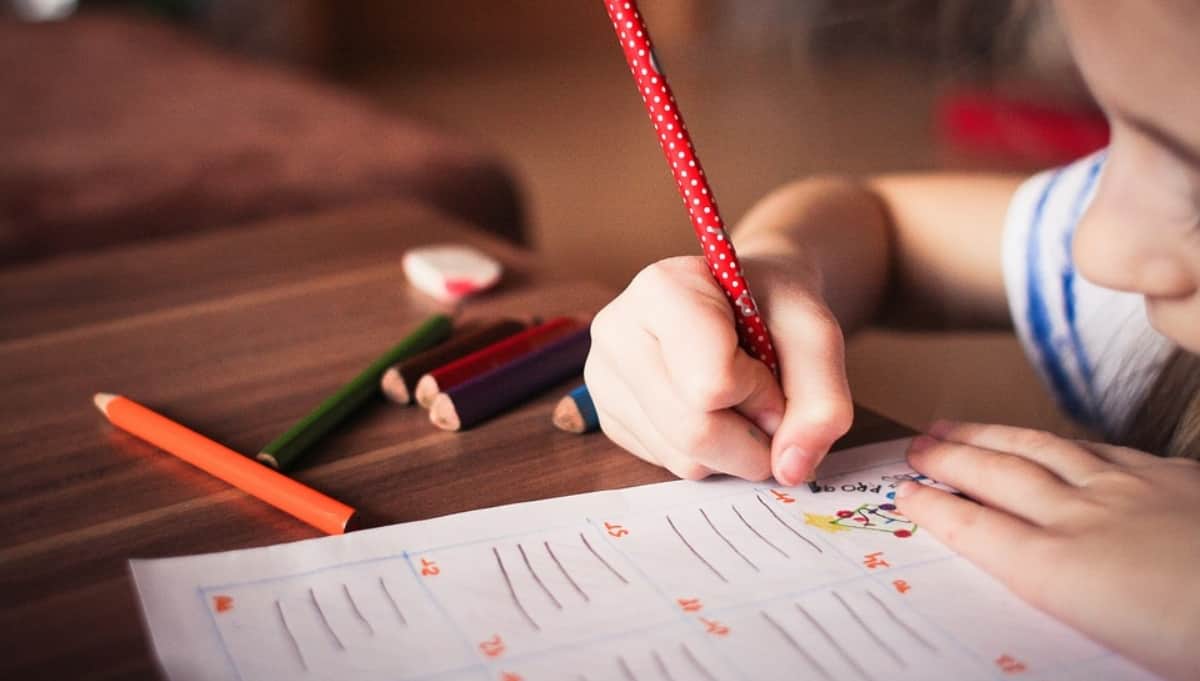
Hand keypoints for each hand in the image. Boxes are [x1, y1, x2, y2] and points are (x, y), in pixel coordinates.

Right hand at [584, 255, 851, 484]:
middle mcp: (616, 330)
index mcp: (661, 289)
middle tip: (768, 403)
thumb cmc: (774, 307)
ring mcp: (604, 377)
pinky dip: (708, 454)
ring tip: (738, 401)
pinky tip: (710, 411)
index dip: (760, 392)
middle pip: (694, 431)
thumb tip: (790, 470)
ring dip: (733, 449)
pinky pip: (668, 465)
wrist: (745, 300)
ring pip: (682, 458)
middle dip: (752, 437)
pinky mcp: (608, 417)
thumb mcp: (816, 335)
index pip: (711, 384)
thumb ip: (822, 400)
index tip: (770, 367)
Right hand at [896, 421, 1199, 680]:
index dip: (935, 508)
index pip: (977, 529)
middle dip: (950, 458)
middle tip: (916, 445)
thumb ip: (1062, 603)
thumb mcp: (1109, 646)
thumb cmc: (1191, 641)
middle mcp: (1084, 520)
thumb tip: (1030, 583)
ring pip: (1042, 450)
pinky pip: (1100, 449)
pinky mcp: (1173, 479)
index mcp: (1061, 572)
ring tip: (958, 426)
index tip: (904, 493)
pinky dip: (1061, 441)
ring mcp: (1130, 491)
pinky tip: (1053, 440)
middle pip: (999, 477)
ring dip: (992, 437)